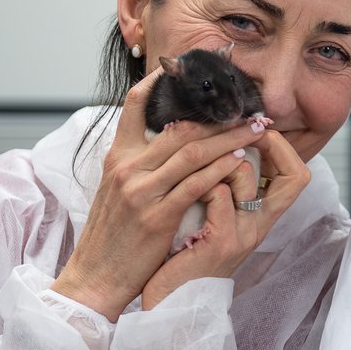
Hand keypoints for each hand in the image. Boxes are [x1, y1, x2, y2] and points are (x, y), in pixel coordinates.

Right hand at [51, 70, 278, 320]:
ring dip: (229, 137)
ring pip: (193, 151)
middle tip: (248, 108)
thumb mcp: (115, 190)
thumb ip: (137, 163)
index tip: (189, 72)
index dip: (160, 82)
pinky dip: (221, 169)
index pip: (134, 105)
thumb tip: (163, 140)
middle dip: (218, 116)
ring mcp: (141, 190)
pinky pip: (196, 184)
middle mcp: (127, 167)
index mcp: (117, 156)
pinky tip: (241, 160)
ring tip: (256, 129)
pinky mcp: (156, 215)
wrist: (94, 277)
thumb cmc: (111, 236)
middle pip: (179, 127)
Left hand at [137, 126, 310, 309]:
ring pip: (243, 172)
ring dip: (213, 161)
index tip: (255, 131)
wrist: (169, 301)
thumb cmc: (183, 258)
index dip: (283, 149)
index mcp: (260, 218)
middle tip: (234, 134)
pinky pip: (217, 192)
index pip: (297, 176)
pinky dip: (197, 183)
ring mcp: (243, 233)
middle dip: (267, 145)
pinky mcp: (222, 241)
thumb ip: (223, 190)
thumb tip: (221, 148)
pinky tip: (178, 192)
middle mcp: (259, 225)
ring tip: (191, 169)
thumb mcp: (212, 221)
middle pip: (294, 176)